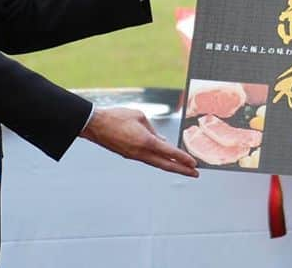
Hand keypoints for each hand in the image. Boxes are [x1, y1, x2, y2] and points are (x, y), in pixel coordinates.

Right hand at [80, 107, 199, 177]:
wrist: (95, 125)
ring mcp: (134, 156)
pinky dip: (159, 161)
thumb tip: (161, 141)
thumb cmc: (117, 117)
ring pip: (157, 164)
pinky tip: (166, 160)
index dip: (183, 159)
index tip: (194, 163)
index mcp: (146, 141)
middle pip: (166, 165)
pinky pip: (148, 160)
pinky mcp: (129, 155)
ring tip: (184, 169)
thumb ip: (153, 130)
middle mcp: (141, 152)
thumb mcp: (140, 117)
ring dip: (171, 167)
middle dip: (182, 170)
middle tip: (195, 174)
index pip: (169, 152)